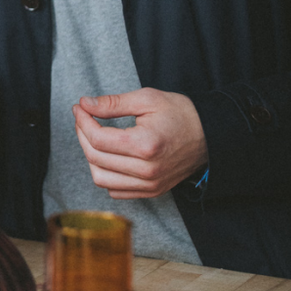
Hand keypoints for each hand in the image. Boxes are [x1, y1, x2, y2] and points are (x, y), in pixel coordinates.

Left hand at [74, 88, 207, 198]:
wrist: (211, 136)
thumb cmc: (181, 114)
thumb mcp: (148, 99)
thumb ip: (113, 103)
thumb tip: (85, 104)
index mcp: (146, 145)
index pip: (98, 139)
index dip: (82, 122)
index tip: (79, 108)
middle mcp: (147, 170)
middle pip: (95, 157)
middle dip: (82, 135)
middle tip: (84, 118)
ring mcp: (149, 184)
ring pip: (100, 178)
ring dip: (91, 157)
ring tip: (94, 137)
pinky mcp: (151, 191)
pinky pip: (114, 190)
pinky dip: (104, 174)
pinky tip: (108, 156)